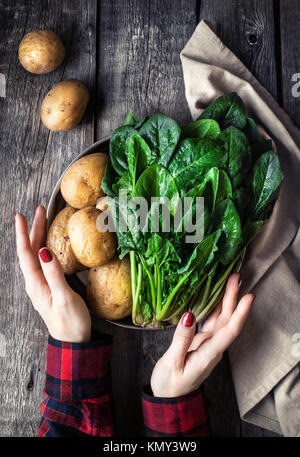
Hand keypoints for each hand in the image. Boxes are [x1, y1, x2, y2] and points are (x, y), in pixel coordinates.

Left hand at [15, 206, 90, 342]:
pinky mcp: (48, 286)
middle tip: (38, 210)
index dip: (23, 233)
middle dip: (33, 229)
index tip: (21, 216)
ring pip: (36, 255)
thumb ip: (54, 275)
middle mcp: (35, 283)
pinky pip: (43, 261)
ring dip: (38, 236)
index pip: (26, 253)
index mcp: (36, 284)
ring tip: (42, 220)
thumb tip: (44, 251)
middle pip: (30, 251)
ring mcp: (41, 285)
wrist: (74, 342)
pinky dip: (44, 247)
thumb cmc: (71, 323)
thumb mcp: (64, 298)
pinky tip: (49, 243)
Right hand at [151, 273, 253, 397]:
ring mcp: (208, 344)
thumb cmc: (169, 384)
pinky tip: (216, 297)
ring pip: (221, 319)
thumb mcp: (172, 363)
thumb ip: (182, 340)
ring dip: (226, 300)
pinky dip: (215, 308)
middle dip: (233, 298)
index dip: (240, 313)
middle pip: (228, 321)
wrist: (169, 398)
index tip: (248, 296)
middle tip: (237, 277)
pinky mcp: (201, 342)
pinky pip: (212, 322)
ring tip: (231, 281)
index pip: (229, 331)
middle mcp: (212, 348)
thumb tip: (190, 315)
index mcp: (208, 354)